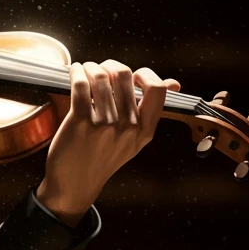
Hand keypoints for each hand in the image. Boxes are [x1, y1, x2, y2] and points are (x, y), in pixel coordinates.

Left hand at [35, 61, 180, 225]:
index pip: (157, 90)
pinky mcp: (81, 122)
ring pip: (100, 77)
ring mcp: (104, 124)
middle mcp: (128, 127)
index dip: (144, 74)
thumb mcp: (134, 140)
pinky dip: (76, 72)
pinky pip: (81, 85)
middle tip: (100, 69)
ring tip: (84, 70)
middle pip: (124, 75)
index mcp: (145, 131)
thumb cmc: (102, 158)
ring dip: (90, 67)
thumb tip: (174, 83)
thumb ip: (150, 112)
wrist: (75, 184)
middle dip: (109, 65)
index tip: (131, 75)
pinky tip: (74, 72)